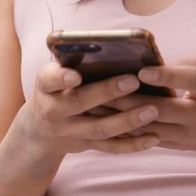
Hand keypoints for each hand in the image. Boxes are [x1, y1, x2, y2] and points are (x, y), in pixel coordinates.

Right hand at [17, 62, 161, 156]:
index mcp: (46, 87)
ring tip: (153, 110)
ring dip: (128, 120)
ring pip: (100, 128)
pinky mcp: (87, 145)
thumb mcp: (53, 77)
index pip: (49, 80)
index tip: (75, 76)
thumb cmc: (56, 91)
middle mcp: (55, 111)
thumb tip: (113, 48)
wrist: (41, 133)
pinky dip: (133, 145)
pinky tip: (154, 138)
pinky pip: (111, 147)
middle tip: (133, 80)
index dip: (61, 78)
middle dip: (107, 92)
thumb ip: (73, 63)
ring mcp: (71, 132)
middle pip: (80, 103)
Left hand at [101, 53, 195, 152]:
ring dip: (122, 120)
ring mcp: (191, 135)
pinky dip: (128, 133)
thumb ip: (180, 64)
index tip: (141, 72)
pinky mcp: (181, 146)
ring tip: (95, 109)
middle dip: (130, 102)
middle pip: (162, 110)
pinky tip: (105, 125)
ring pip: (151, 129)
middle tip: (100, 91)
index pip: (188, 81)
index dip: (166, 77)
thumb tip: (143, 65)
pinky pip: (149, 140)